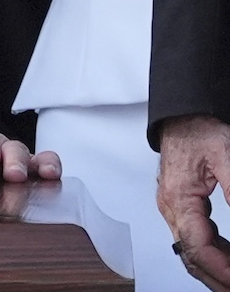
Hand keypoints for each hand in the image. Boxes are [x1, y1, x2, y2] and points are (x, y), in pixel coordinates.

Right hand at [157, 115, 229, 289]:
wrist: (183, 118)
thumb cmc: (199, 131)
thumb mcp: (227, 156)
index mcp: (178, 198)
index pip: (196, 246)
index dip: (220, 269)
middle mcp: (170, 206)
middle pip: (189, 255)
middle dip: (215, 277)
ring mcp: (172, 207)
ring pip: (189, 249)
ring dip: (213, 268)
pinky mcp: (179, 205)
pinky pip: (192, 237)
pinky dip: (210, 253)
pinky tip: (227, 258)